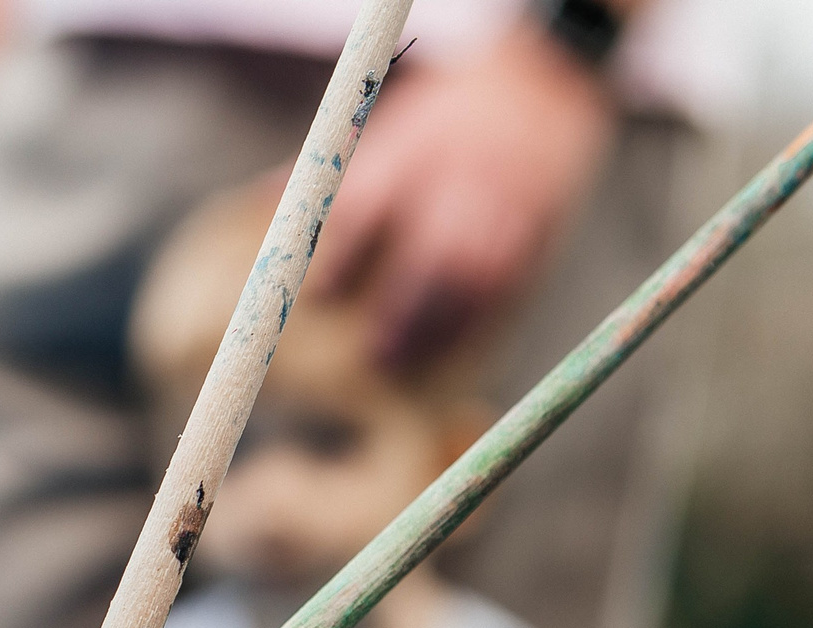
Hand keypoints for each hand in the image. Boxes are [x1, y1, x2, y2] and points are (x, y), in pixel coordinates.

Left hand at [315, 25, 616, 369]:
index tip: (321, 294)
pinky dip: (481, 319)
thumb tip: (268, 201)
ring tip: (409, 362)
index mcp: (414, 146)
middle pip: (432, 249)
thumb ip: (336, 166)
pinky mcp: (538, 225)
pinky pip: (513, 280)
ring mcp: (505, 202)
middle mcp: (461, 174)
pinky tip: (456, 346)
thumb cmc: (449, 111)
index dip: (343, 253)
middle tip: (372, 355)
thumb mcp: (393, 121)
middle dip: (400, 307)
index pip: (371, 202)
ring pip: (476, 274)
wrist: (544, 80)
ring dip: (441, 326)